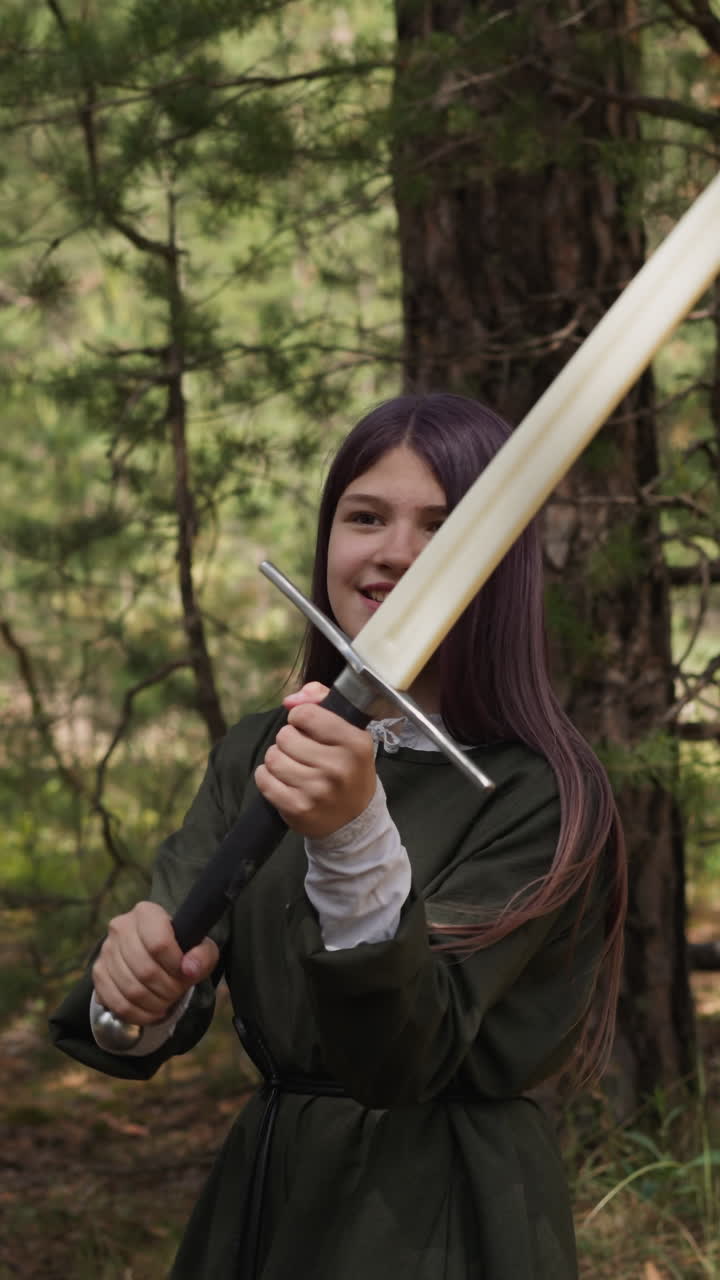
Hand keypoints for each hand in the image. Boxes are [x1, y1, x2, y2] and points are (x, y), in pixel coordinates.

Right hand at [92, 901, 218, 1025]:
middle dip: (168, 989)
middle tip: (178, 992)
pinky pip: (116, 1003)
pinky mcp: (98, 973)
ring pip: (130, 990)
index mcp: (146, 912)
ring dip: (155, 1004)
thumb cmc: (181, 948)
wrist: (156, 953)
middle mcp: (121, 927)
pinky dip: (138, 1014)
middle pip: (145, 970)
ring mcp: (106, 950)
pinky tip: (152, 1012)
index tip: (186, 973)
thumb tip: (189, 970)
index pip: (159, 944)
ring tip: (167, 1002)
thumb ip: (202, 955)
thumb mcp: (201, 947)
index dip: (175, 965)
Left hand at [255, 681, 375, 838]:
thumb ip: (321, 701)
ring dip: (277, 758)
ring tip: (292, 765)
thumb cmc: (348, 767)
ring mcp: (317, 791)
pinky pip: (264, 780)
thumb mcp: (348, 731)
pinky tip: (282, 780)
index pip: (306, 714)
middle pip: (285, 736)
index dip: (300, 717)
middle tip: (301, 751)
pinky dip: (267, 777)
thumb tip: (290, 700)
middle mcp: (339, 767)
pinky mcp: (298, 809)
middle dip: (288, 740)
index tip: (306, 728)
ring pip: (272, 758)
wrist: (354, 820)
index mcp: (355, 743)